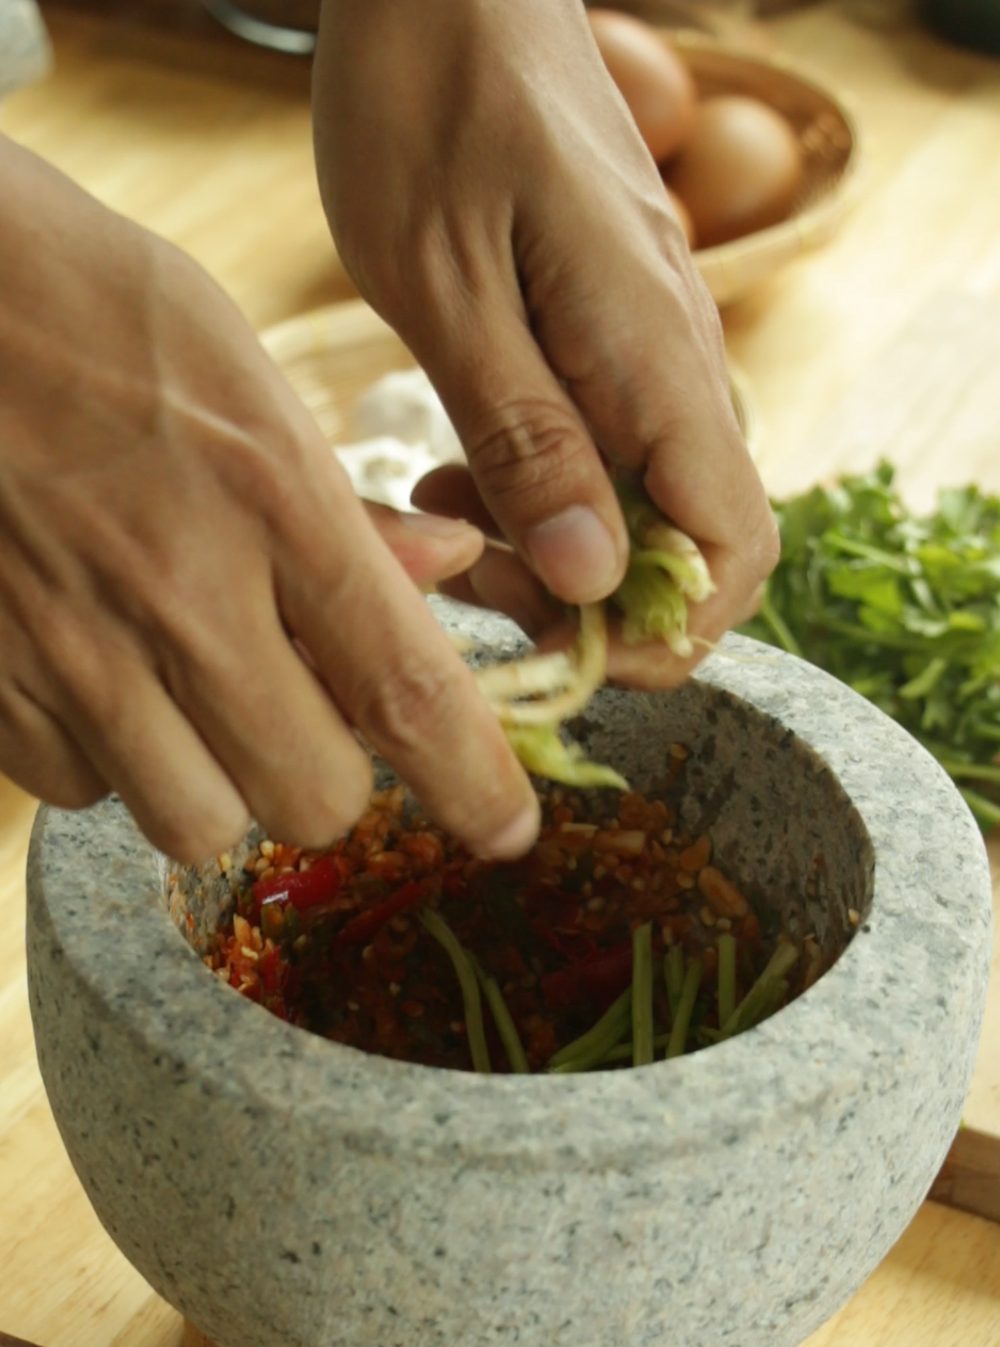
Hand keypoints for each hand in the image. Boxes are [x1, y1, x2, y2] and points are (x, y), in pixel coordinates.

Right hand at [0, 142, 539, 863]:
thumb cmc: (84, 308)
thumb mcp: (242, 372)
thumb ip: (340, 505)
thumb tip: (444, 573)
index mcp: (269, 501)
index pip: (404, 689)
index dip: (474, 785)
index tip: (509, 829)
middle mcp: (179, 594)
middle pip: (310, 797)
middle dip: (326, 777)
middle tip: (303, 715)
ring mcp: (71, 649)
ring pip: (196, 822)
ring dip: (216, 782)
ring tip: (189, 696)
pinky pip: (81, 793)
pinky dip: (105, 762)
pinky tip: (97, 678)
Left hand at [313, 0, 777, 648]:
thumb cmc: (429, 103)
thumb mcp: (444, 284)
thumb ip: (523, 435)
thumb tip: (592, 575)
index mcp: (653, 357)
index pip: (728, 549)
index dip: (664, 633)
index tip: (558, 649)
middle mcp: (675, 360)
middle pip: (689, 545)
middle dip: (584, 599)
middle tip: (460, 571)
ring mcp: (650, 345)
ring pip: (642, 504)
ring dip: (550, 547)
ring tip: (440, 512)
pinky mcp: (612, 331)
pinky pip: (607, 449)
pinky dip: (540, 489)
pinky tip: (456, 468)